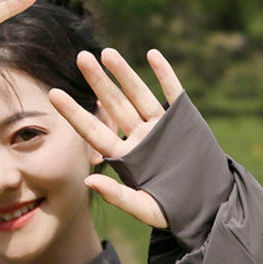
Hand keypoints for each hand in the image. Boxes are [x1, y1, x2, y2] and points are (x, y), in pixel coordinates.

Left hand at [49, 48, 183, 228]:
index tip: (54, 94)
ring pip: (139, 95)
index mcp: (125, 157)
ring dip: (125, 73)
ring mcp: (160, 127)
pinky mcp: (183, 119)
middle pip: (114, 105)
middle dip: (98, 82)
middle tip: (81, 57)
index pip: (94, 131)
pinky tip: (152, 54)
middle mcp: (139, 137)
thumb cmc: (172, 210)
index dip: (74, 113)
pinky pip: (172, 93)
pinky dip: (164, 74)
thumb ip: (117, 196)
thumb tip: (88, 181)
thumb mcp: (144, 208)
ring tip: (107, 52)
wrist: (208, 204)